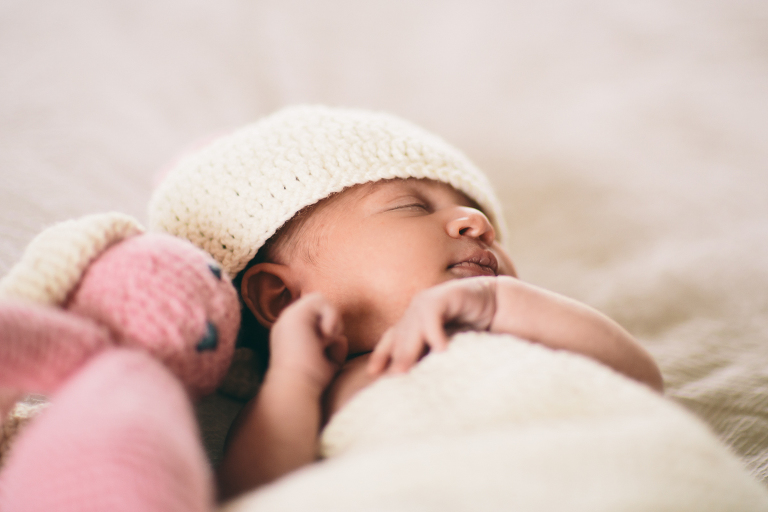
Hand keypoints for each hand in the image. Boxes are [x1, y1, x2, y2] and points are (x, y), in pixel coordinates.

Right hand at [268, 293, 347, 391]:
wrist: (295, 386)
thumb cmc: (311, 381)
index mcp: (291, 333)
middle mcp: (287, 322)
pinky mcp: (294, 315)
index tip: (327, 347)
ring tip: (327, 338)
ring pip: (319, 299)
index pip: (314, 315)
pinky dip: (330, 315)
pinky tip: (327, 334)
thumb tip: (342, 339)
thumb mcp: (326, 362)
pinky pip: (319, 299)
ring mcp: (289, 316)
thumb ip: (334, 349)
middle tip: (328, 341)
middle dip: (331, 321)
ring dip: (331, 317)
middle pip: (317, 305)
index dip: (328, 326)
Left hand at [368, 277, 497, 374]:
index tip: (373, 374)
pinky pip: (432, 314)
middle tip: (391, 380)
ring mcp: (428, 302)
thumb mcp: (446, 347)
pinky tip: (440, 350)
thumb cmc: (471, 330)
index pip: (391, 340)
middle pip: (400, 337)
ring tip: (405, 371)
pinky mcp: (444, 296)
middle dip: (395, 358)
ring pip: (412, 327)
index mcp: (413, 323)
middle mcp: (416, 312)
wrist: (496, 304)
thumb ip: (431, 359)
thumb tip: (415, 387)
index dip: (381, 355)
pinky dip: (433, 332)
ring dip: (408, 350)